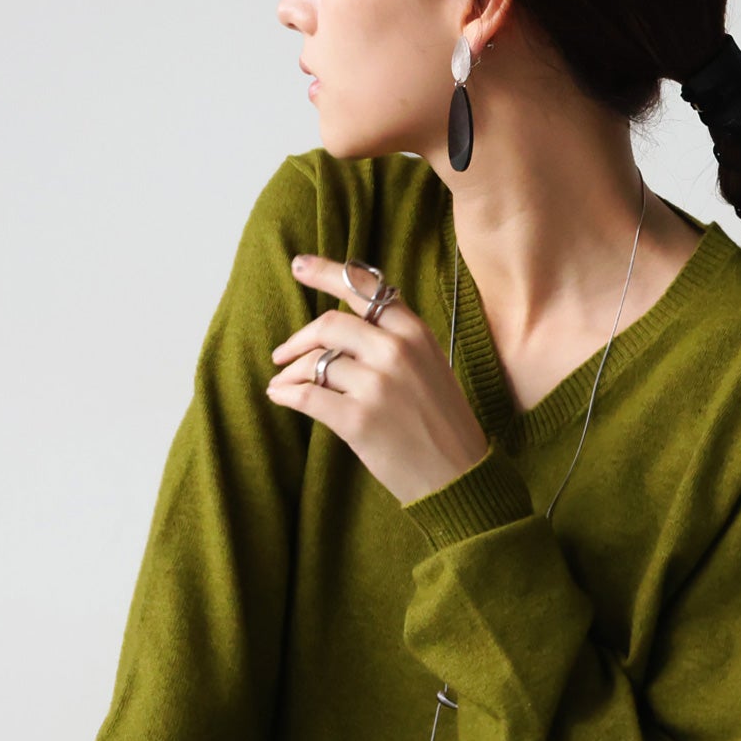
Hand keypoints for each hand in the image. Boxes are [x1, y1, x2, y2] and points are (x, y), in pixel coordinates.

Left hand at [265, 253, 490, 505]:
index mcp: (414, 332)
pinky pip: (307, 396)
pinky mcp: (358, 419)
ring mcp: (377, 385)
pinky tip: (280, 396)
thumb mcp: (430, 367)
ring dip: (289, 373)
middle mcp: (395, 350)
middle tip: (282, 354)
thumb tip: (343, 329)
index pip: (365, 288)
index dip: (326, 273)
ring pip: (315, 363)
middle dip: (298, 339)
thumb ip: (395, 341)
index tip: (298, 265)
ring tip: (281, 383)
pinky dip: (286, 394)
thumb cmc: (442, 424)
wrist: (459, 476)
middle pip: (329, 324)